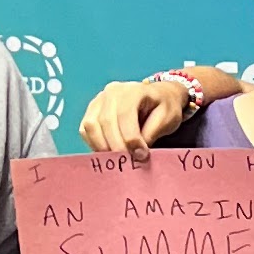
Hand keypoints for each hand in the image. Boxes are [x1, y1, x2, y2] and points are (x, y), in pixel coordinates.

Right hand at [80, 75, 194, 155]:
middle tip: (130, 163)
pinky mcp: (92, 112)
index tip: (141, 155)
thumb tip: (136, 151)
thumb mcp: (167, 118)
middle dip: (117, 147)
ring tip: (119, 159)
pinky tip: (109, 153)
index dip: (131, 139)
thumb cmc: (164, 107)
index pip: (125, 115)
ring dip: (103, 147)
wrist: (158, 97)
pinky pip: (85, 130)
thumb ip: (152, 133)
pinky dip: (95, 144)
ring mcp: (99, 101)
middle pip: (106, 122)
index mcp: (132, 90)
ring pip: (91, 126)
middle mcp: (111, 92)